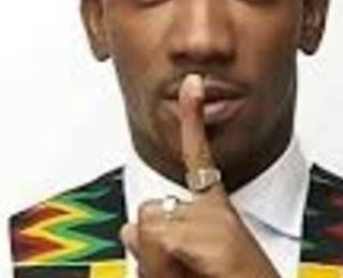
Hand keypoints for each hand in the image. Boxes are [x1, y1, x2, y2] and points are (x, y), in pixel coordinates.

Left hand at [121, 74, 279, 277]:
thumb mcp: (181, 264)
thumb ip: (154, 243)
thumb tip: (127, 227)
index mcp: (215, 213)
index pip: (198, 158)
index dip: (193, 118)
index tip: (193, 84)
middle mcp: (215, 211)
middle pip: (147, 211)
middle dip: (149, 247)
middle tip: (182, 271)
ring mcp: (215, 221)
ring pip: (145, 227)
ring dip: (153, 262)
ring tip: (189, 275)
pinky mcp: (214, 235)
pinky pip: (158, 241)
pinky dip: (163, 266)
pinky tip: (197, 271)